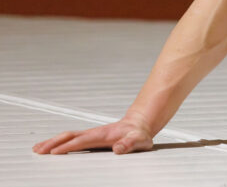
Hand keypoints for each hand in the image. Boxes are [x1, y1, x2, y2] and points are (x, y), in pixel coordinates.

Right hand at [32, 115, 154, 154]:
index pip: (82, 141)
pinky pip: (70, 139)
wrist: (139, 125)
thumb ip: (129, 144)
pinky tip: (50, 147)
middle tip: (38, 150)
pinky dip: (58, 142)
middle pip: (69, 136)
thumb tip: (118, 148)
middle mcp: (93, 133)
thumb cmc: (139, 134)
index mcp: (102, 135)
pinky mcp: (89, 138)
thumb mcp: (139, 140)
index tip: (54, 152)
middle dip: (53, 143)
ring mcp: (90, 135)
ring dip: (52, 142)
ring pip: (67, 137)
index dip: (68, 146)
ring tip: (37, 149)